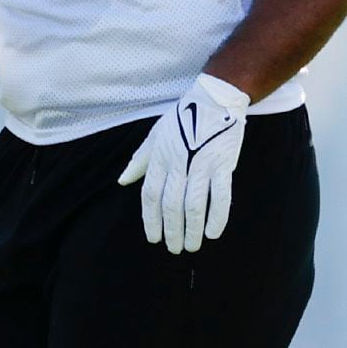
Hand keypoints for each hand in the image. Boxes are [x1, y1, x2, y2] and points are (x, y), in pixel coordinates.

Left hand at [117, 74, 249, 253]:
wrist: (214, 99)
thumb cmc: (183, 118)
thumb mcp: (155, 135)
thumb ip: (139, 160)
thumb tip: (123, 181)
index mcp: (160, 158)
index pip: (151, 196)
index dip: (151, 220)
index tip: (154, 238)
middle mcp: (179, 164)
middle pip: (171, 206)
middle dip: (172, 231)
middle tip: (175, 248)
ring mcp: (202, 165)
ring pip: (194, 205)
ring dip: (192, 230)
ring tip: (192, 246)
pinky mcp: (223, 164)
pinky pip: (220, 196)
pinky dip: (217, 217)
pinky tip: (213, 233)